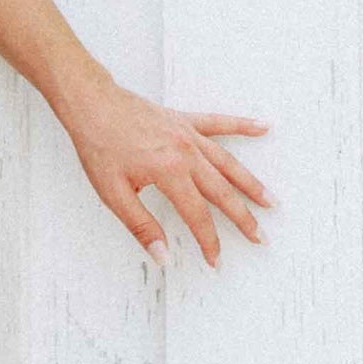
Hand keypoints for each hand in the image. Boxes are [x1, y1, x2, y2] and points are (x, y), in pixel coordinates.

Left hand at [63, 78, 271, 264]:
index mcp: (170, 172)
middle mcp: (186, 152)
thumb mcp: (113, 193)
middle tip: (261, 237)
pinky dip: (243, 125)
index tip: (216, 260)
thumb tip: (163, 255)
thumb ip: (141, 226)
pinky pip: (219, 123)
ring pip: (228, 162)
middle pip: (223, 191)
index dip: (209, 241)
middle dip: (244, 218)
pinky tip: (264, 128)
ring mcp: (188, 134)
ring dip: (251, 183)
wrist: (91, 103)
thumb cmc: (98, 145)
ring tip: (271, 200)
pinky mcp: (184, 120)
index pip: (198, 216)